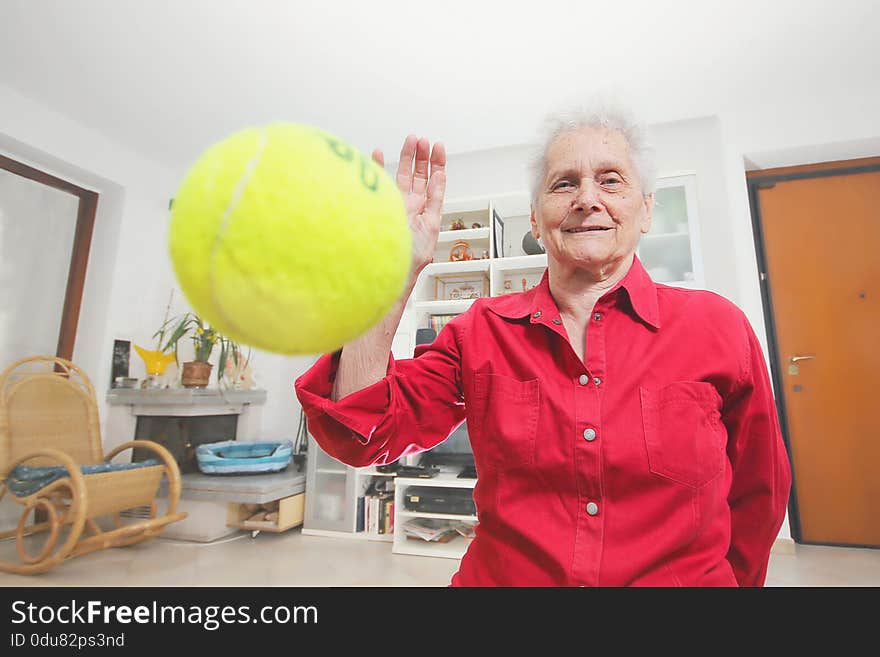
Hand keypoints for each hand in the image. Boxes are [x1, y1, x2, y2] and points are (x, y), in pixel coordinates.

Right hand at [372, 136, 445, 279]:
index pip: (434, 182)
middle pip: (419, 175)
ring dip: (406, 157)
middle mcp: (412, 205)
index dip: (437, 164)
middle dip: (422, 156)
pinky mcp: (380, 204)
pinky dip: (378, 167)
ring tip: (410, 140)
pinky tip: (379, 153)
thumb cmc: (410, 257)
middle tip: (423, 140)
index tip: (438, 147)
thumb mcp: (430, 227)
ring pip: (401, 175)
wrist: (389, 269)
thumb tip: (440, 178)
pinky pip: (379, 182)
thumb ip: (434, 201)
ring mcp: (395, 204)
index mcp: (426, 210)